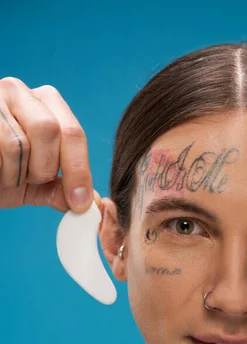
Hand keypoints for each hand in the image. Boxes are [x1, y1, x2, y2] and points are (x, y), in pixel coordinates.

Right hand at [0, 77, 99, 211]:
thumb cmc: (2, 173)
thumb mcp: (36, 184)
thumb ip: (62, 189)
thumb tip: (93, 203)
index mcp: (46, 103)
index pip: (73, 133)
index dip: (79, 171)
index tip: (80, 203)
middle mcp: (20, 92)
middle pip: (50, 131)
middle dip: (44, 167)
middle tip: (32, 180)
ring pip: (19, 142)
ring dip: (18, 172)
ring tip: (8, 175)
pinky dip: (1, 170)